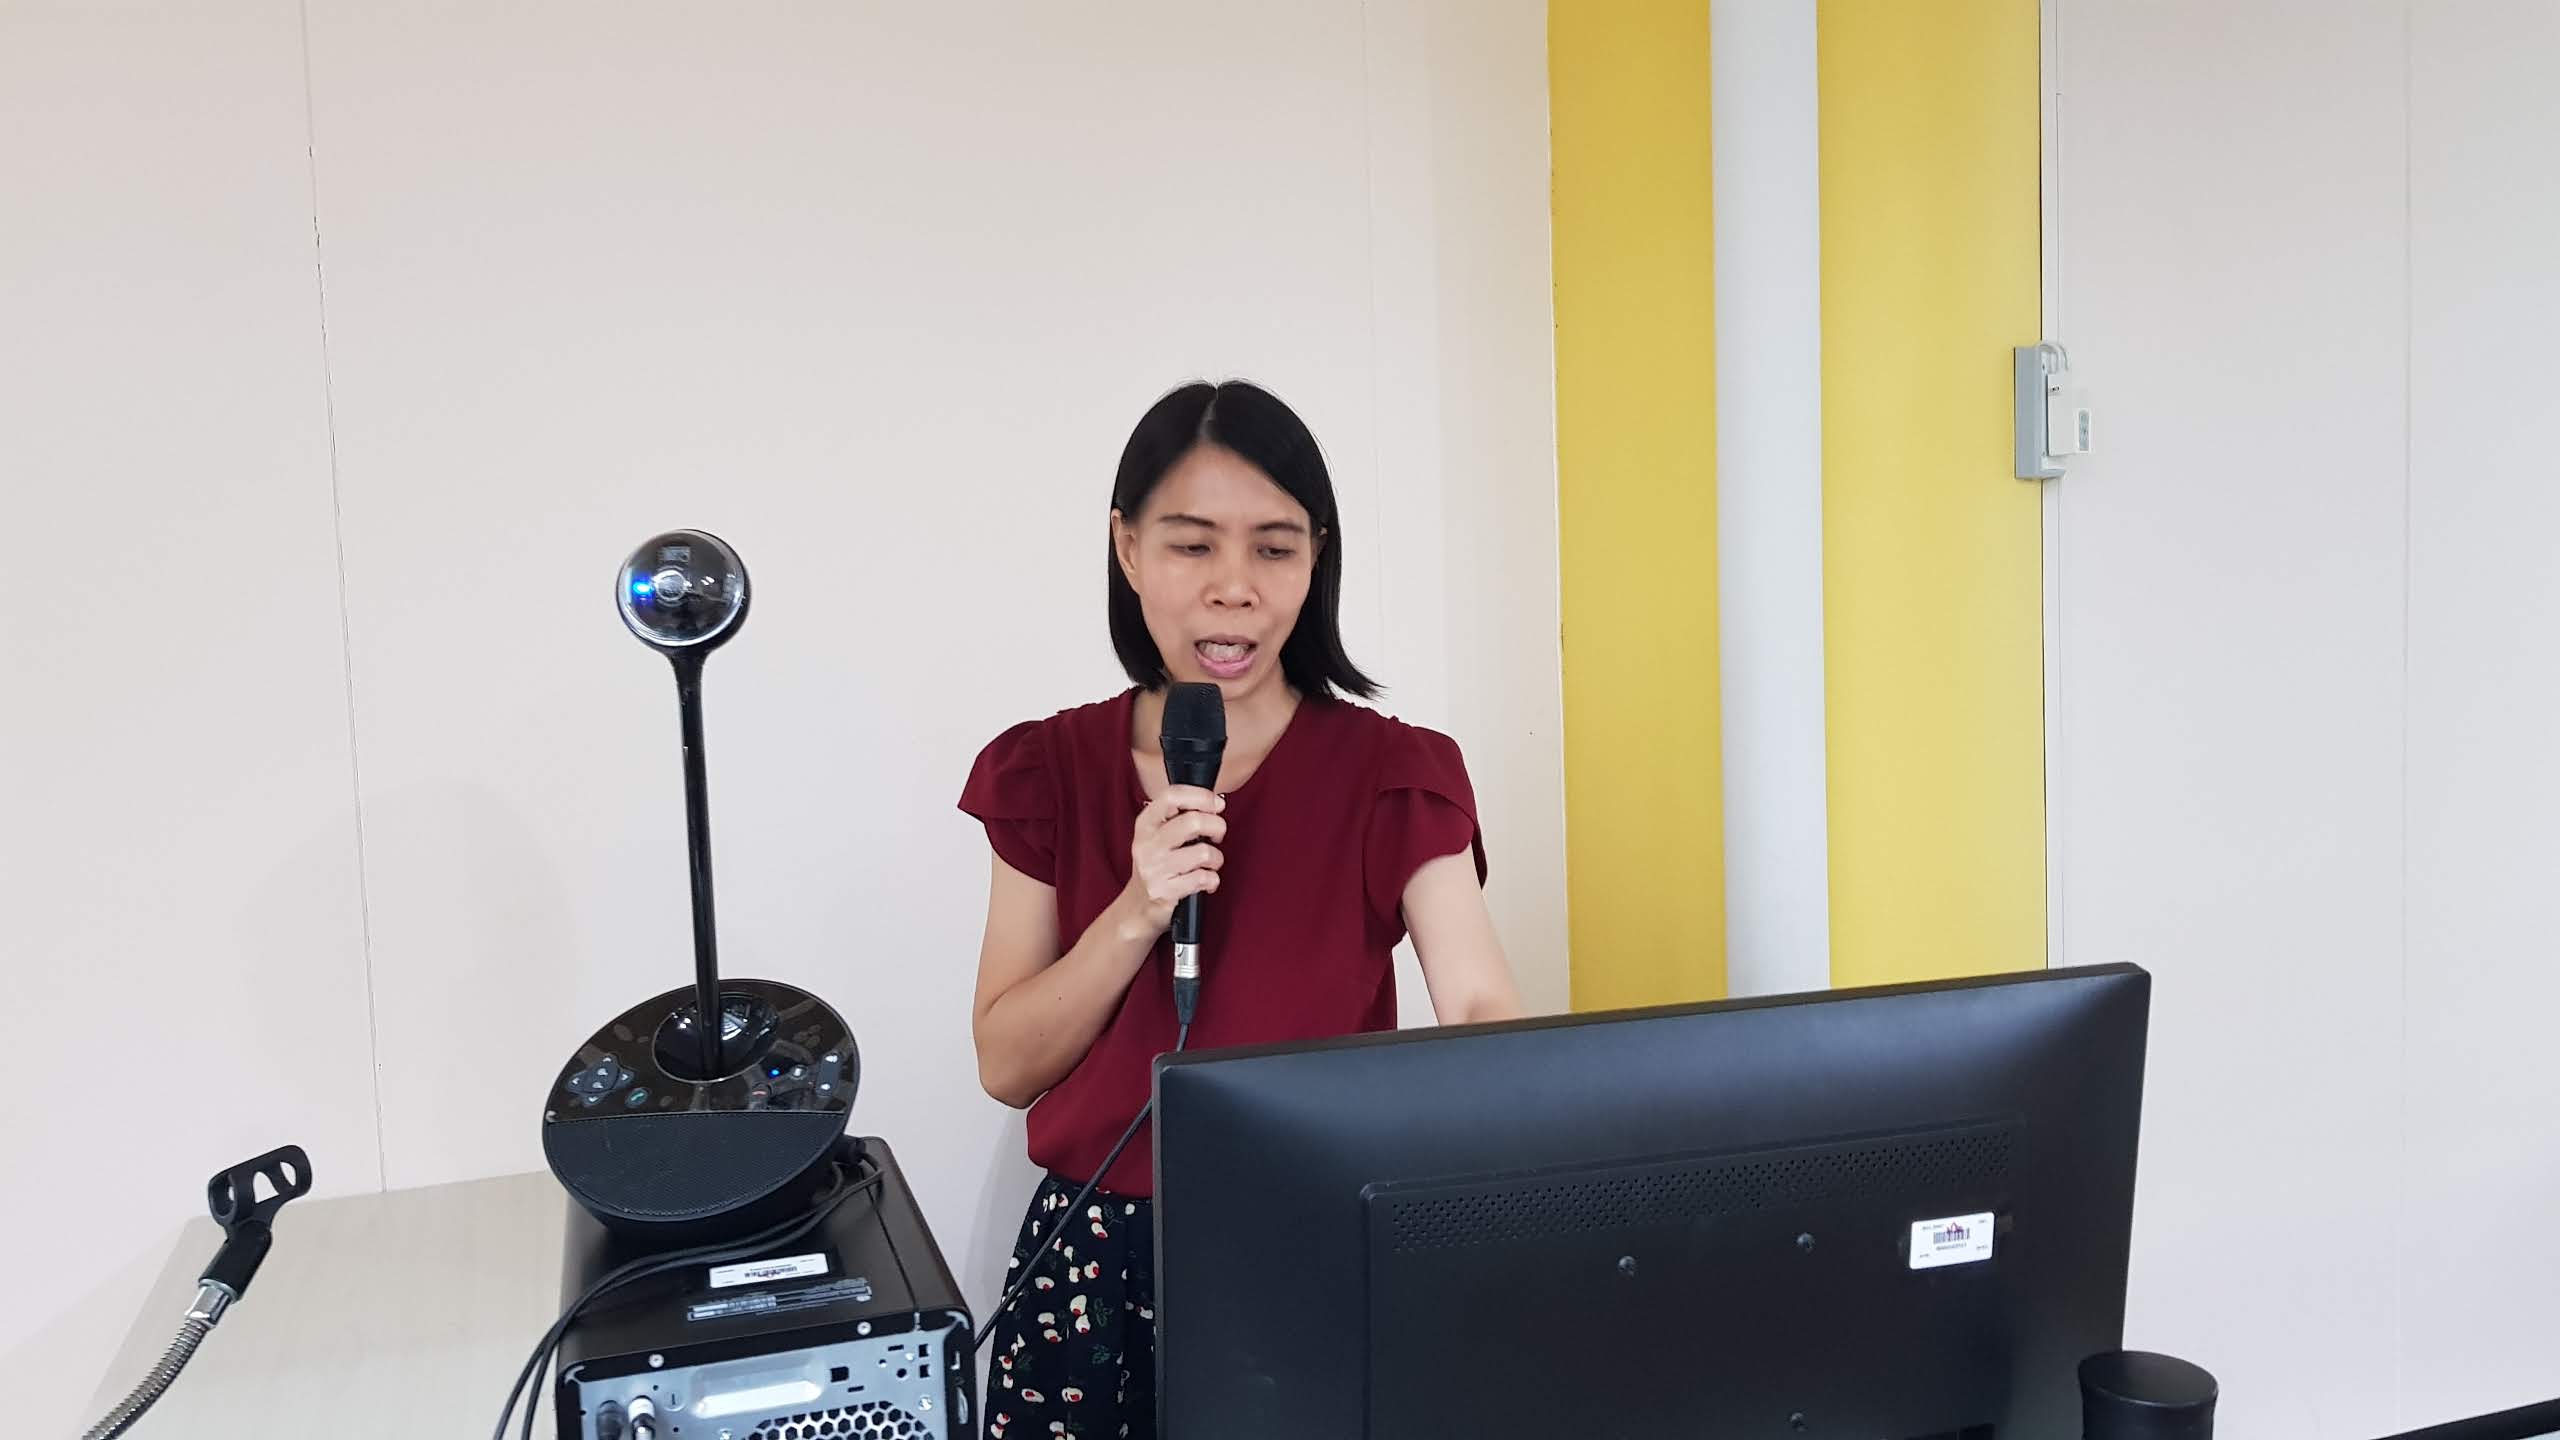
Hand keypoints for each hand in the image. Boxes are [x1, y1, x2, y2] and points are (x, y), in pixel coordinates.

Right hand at [1117, 786, 1225, 939]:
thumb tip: (1215, 803)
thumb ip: (1179, 817)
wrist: (1138, 906)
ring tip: (1209, 863)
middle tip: (1216, 835)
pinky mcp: (1165, 891)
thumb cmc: (1156, 866)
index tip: (1217, 804)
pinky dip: (1212, 880)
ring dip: (1216, 859)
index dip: (1201, 796)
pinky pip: (1204, 878)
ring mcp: (1155, 868)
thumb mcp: (1157, 836)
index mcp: (1145, 824)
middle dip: (1217, 826)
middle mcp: (1147, 844)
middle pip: (1194, 821)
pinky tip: (1205, 882)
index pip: (1172, 796)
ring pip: (1204, 852)